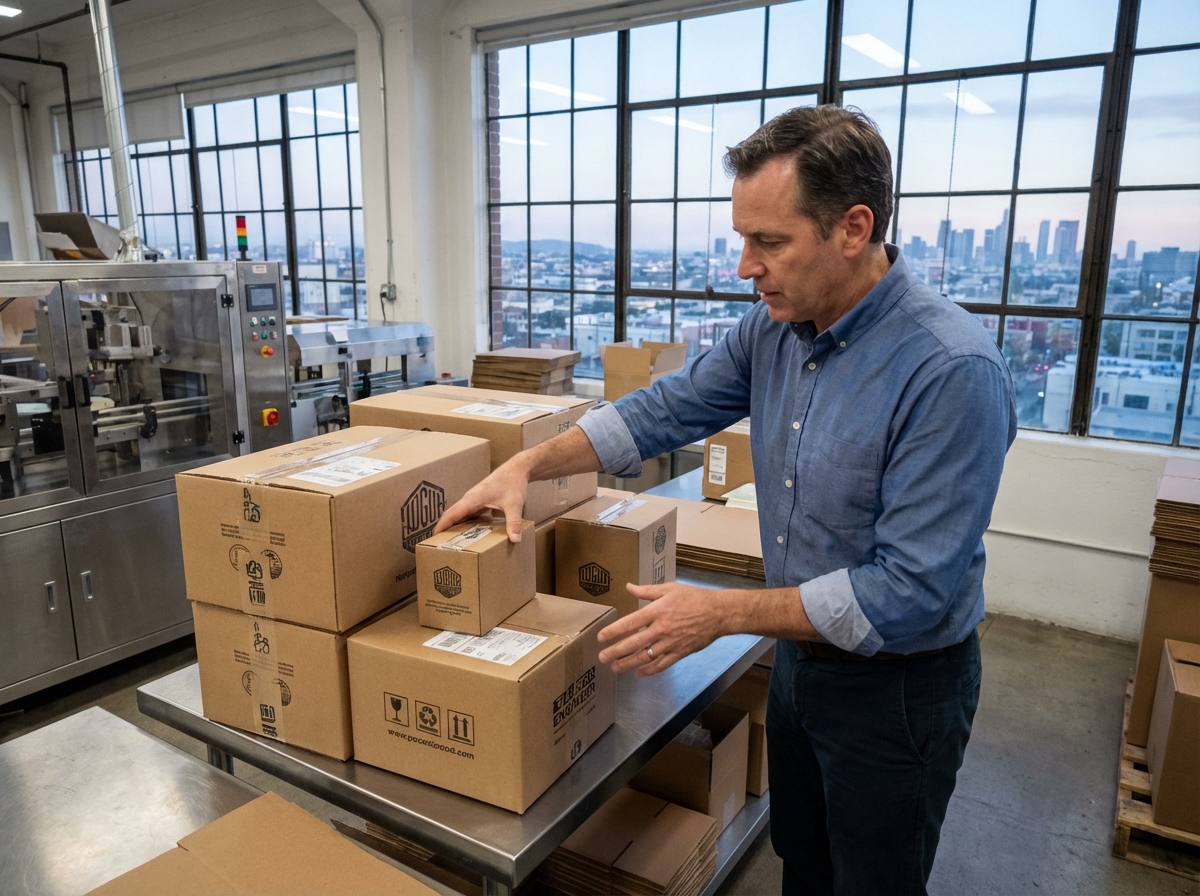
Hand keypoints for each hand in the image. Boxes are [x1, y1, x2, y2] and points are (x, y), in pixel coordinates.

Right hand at [435, 456, 530, 541]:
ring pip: (459, 513)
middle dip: (443, 527)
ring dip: (453, 525)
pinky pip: (468, 512)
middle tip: (438, 544)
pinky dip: (464, 521)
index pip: (451, 514)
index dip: (441, 525)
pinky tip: (468, 532)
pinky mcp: (480, 500)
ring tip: (449, 540)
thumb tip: (515, 539)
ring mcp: (474, 498)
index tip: (432, 537)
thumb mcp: (514, 504)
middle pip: (451, 514)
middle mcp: (470, 498)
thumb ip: (513, 522)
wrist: (518, 469)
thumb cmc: (513, 483)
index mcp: (472, 499)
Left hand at [597, 583, 729, 675]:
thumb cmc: (694, 598)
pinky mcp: (680, 652)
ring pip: (645, 657)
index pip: (630, 623)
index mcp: (657, 611)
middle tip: (602, 657)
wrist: (719, 613)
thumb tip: (629, 587)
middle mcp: (661, 628)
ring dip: (628, 664)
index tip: (601, 637)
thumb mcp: (669, 589)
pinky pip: (662, 664)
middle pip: (634, 643)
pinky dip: (649, 670)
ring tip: (615, 667)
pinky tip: (639, 672)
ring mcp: (671, 643)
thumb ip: (647, 591)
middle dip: (615, 652)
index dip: (613, 631)